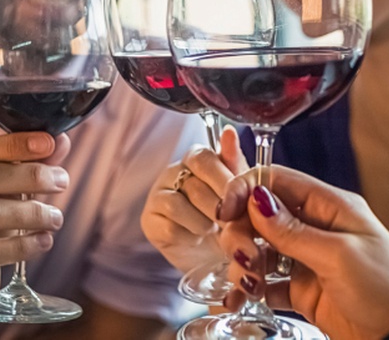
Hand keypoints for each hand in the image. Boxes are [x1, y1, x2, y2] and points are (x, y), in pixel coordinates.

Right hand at [0, 132, 71, 319]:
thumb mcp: (0, 192)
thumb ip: (28, 166)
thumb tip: (60, 142)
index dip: (14, 144)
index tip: (50, 144)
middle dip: (28, 177)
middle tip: (61, 181)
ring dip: (29, 214)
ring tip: (55, 218)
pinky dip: (21, 246)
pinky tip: (43, 242)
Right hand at [141, 127, 247, 273]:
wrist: (215, 257)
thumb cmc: (229, 220)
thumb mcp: (240, 193)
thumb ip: (235, 165)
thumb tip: (229, 132)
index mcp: (197, 159)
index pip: (204, 157)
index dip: (223, 180)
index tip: (239, 200)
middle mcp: (174, 172)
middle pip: (192, 182)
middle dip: (217, 205)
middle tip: (231, 220)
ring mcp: (158, 195)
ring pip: (178, 204)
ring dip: (204, 222)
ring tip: (216, 231)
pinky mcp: (149, 220)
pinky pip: (168, 225)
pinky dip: (189, 235)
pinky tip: (199, 238)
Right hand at [217, 166, 388, 339]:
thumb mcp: (339, 254)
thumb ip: (292, 230)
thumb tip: (256, 199)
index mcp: (329, 206)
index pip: (276, 181)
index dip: (245, 191)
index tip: (225, 211)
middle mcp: (315, 227)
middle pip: (259, 214)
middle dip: (242, 233)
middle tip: (244, 257)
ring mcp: (307, 258)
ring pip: (258, 248)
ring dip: (244, 263)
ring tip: (249, 283)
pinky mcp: (301, 288)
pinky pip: (264, 281)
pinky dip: (250, 288)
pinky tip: (245, 297)